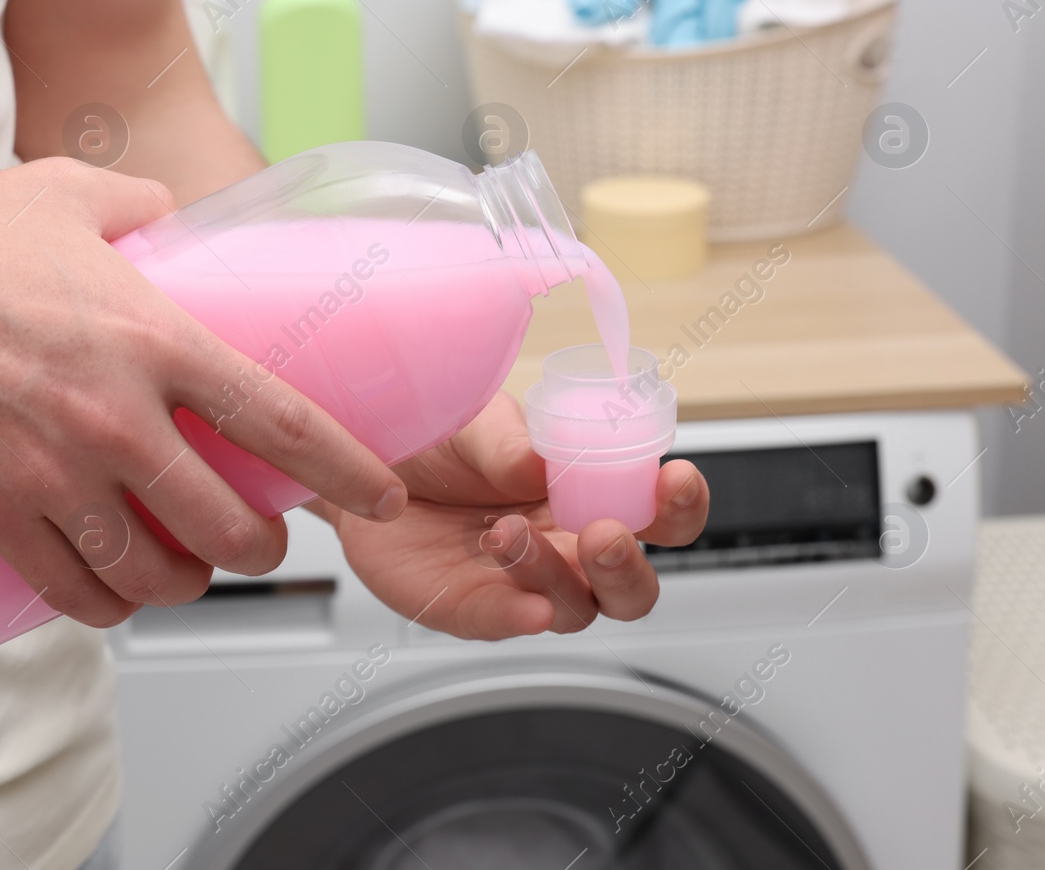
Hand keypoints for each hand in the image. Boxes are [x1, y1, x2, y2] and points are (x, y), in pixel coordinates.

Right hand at [0, 157, 406, 626]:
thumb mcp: (62, 193)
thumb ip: (133, 198)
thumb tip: (171, 208)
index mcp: (152, 338)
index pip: (281, 421)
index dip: (346, 469)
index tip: (380, 493)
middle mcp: (115, 418)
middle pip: (227, 522)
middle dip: (262, 548)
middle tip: (263, 541)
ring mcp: (52, 476)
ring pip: (151, 572)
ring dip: (185, 585)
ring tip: (189, 574)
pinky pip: (65, 590)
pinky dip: (101, 607)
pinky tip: (111, 598)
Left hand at [317, 392, 707, 638]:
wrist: (364, 463)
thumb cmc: (438, 440)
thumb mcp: (475, 421)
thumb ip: (510, 440)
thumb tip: (539, 463)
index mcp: (589, 494)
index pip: (660, 514)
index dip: (680, 504)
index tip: (673, 478)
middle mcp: (567, 546)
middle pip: (631, 587)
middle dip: (629, 566)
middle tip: (603, 534)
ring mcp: (523, 584)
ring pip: (574, 608)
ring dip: (555, 577)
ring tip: (507, 533)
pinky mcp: (473, 608)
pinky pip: (506, 623)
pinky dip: (519, 617)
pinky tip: (524, 607)